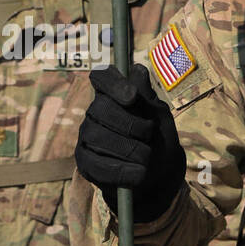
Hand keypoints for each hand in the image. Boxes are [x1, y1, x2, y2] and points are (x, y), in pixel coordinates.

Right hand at [76, 63, 184, 222]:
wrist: (159, 176)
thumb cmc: (158, 140)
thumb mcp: (159, 116)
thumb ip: (147, 97)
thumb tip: (137, 70)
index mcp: (113, 96)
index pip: (102, 77)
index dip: (113, 83)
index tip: (132, 97)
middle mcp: (94, 113)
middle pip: (100, 107)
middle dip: (131, 123)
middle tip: (149, 134)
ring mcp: (86, 137)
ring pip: (98, 136)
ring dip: (131, 149)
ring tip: (148, 157)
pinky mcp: (85, 162)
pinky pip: (97, 165)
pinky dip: (122, 170)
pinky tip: (139, 173)